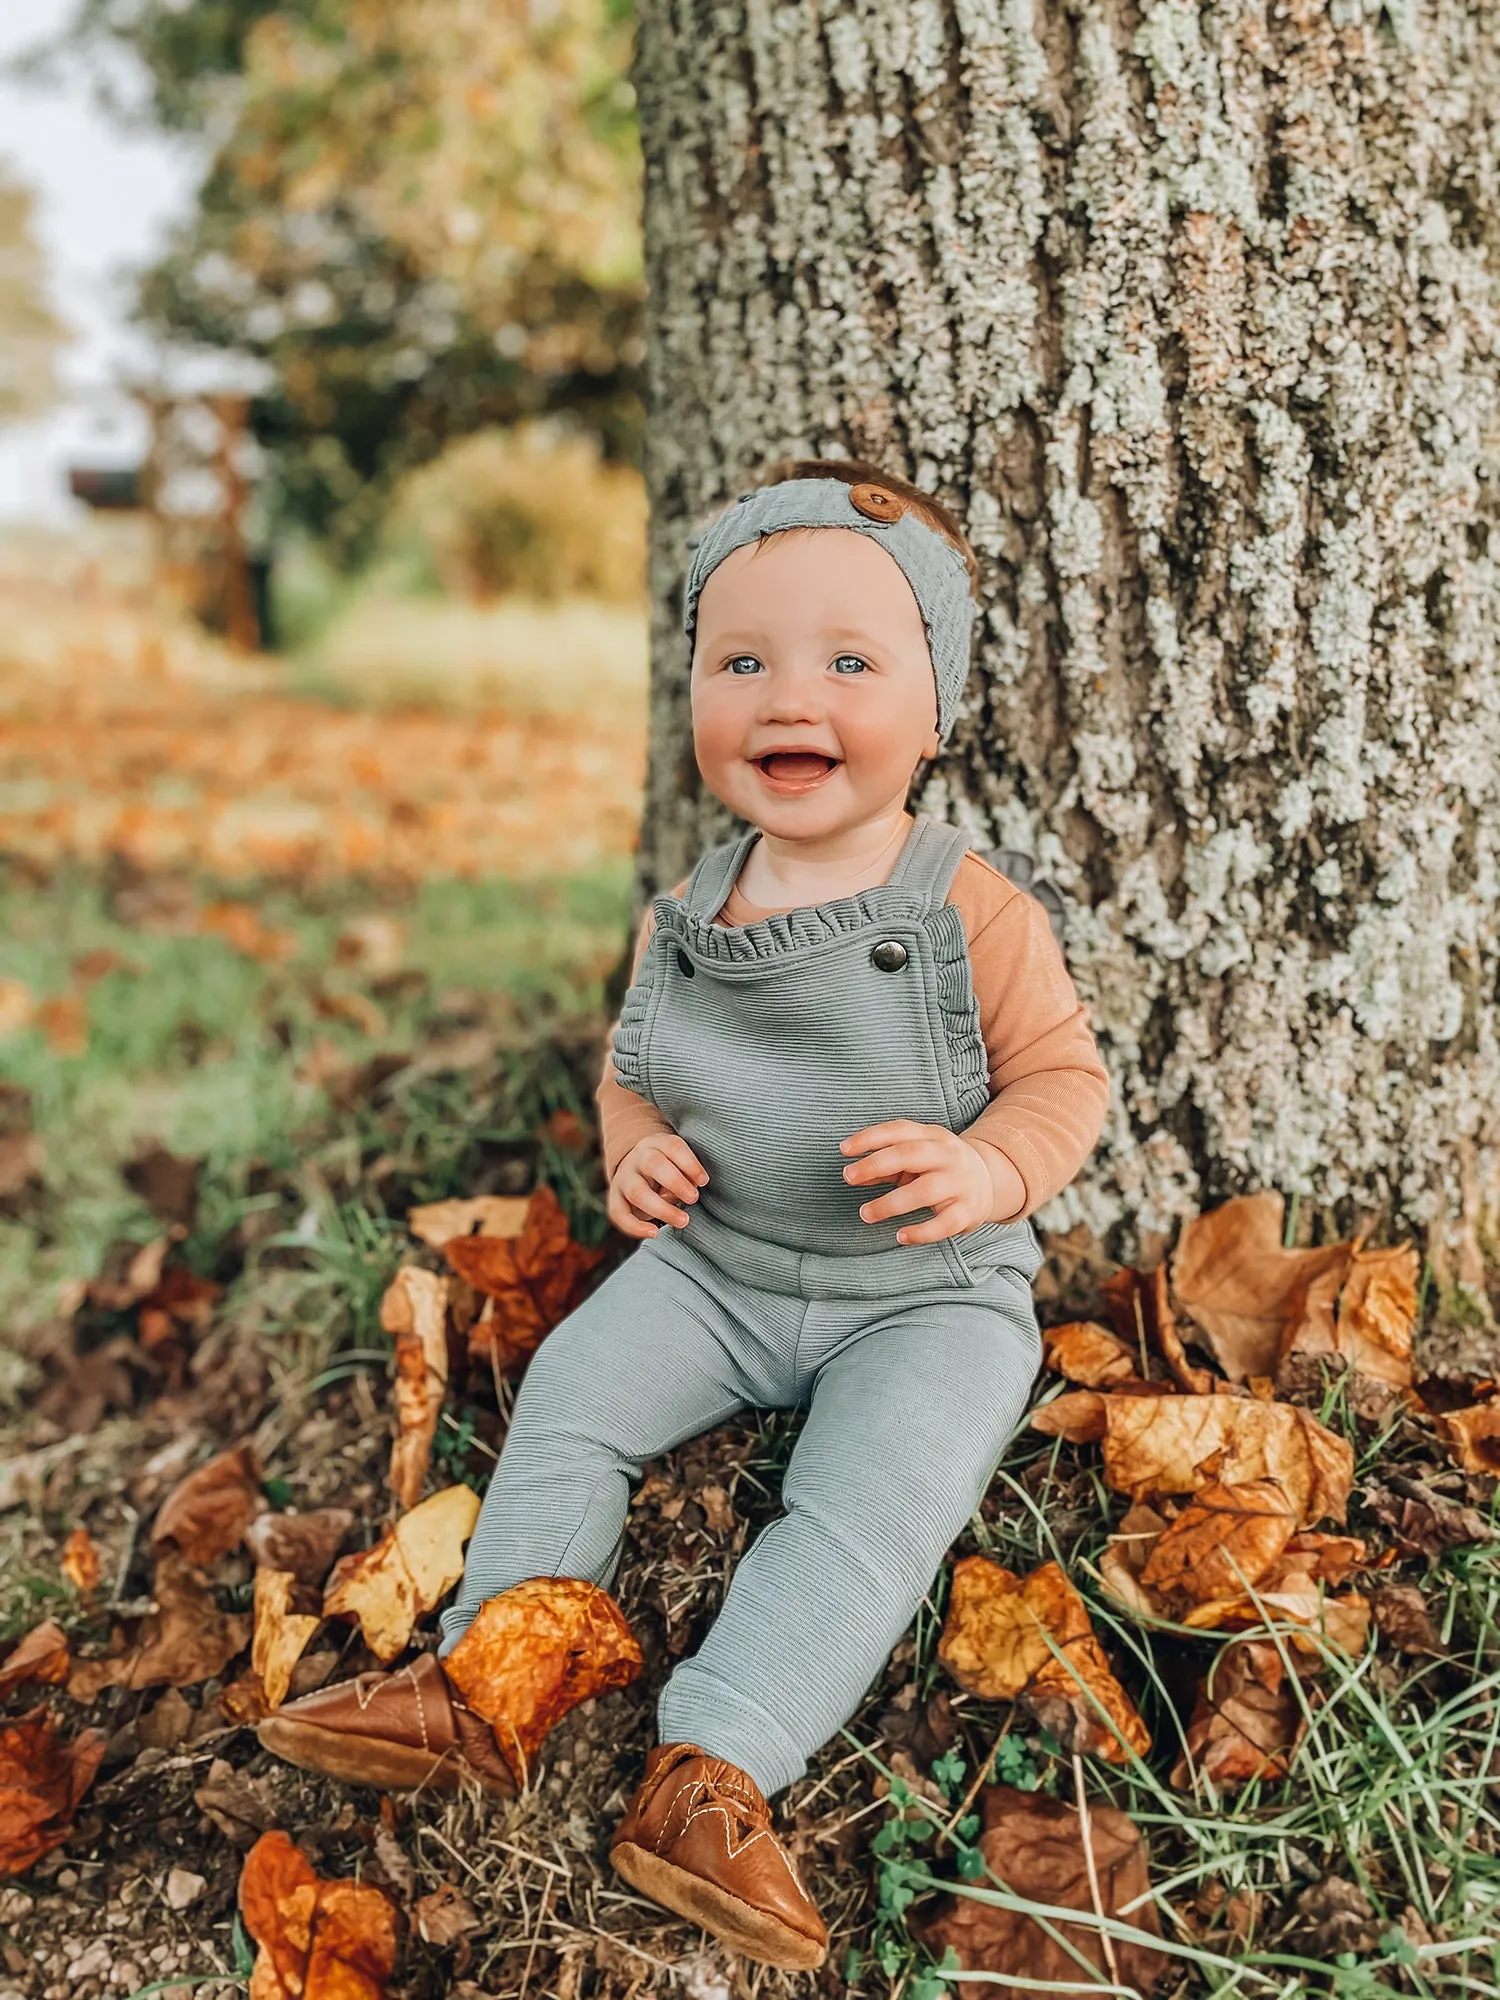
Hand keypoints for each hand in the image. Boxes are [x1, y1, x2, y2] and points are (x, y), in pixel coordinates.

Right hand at [608, 1133, 708, 1238]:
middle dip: (676, 1183)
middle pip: (653, 1164)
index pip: (673, 1147)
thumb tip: (690, 1189)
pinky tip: (654, 1233)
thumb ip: (686, 1175)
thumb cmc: (669, 1169)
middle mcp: (638, 1158)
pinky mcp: (614, 1197)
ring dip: (661, 1208)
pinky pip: (618, 1213)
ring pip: (637, 1192)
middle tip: (694, 1199)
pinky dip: (635, 1227)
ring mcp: (623, 1177)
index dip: (690, 1164)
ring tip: (683, 1220)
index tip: (704, 1181)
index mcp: (657, 1144)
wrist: (637, 1168)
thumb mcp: (678, 1164)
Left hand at [839, 1120, 1026, 1243]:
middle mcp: (948, 1156)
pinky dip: (921, 1232)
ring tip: (865, 1213)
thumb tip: (854, 1175)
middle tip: (847, 1177)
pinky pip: (944, 1223)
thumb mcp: (916, 1158)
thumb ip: (886, 1166)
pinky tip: (900, 1236)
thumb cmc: (938, 1167)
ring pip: (925, 1191)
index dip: (870, 1137)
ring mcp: (961, 1183)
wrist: (990, 1180)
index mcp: (933, 1136)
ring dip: (890, 1203)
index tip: (843, 1149)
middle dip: (875, 1164)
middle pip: (910, 1155)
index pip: (899, 1130)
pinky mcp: (969, 1211)